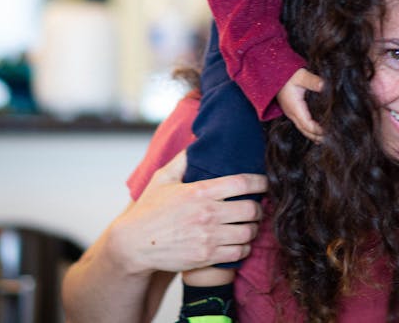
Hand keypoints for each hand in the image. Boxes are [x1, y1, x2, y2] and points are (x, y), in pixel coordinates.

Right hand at [110, 150, 265, 273]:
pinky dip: (244, 248)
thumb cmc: (148, 210)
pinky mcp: (206, 257)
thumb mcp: (163, 178)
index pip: (243, 183)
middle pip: (252, 209)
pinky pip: (238, 253)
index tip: (265, 183)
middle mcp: (208, 214)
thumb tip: (197, 142)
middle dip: (259, 208)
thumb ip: (183, 160)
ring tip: (249, 225)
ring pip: (248, 233)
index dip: (261, 182)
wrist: (133, 244)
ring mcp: (208, 237)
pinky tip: (239, 243)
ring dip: (252, 229)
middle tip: (256, 208)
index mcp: (201, 191)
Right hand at [276, 68, 323, 141]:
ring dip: (313, 135)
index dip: (319, 130)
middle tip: (331, 140)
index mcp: (295, 107)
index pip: (308, 124)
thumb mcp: (301, 75)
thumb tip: (324, 86)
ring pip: (302, 128)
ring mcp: (290, 113)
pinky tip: (315, 131)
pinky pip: (301, 124)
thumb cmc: (286, 74)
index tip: (330, 132)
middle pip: (305, 130)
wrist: (272, 73)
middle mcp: (292, 113)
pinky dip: (309, 129)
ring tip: (324, 140)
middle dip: (317, 136)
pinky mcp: (291, 110)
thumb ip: (312, 81)